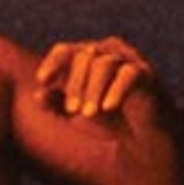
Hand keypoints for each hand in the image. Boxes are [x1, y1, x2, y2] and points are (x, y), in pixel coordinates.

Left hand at [35, 37, 158, 118]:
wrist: (144, 134)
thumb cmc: (107, 117)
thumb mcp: (77, 112)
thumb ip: (56, 104)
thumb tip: (37, 98)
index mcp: (87, 55)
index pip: (65, 51)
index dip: (52, 63)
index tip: (41, 81)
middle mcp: (107, 50)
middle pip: (83, 57)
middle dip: (75, 85)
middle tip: (71, 111)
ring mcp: (128, 59)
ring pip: (104, 64)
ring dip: (93, 90)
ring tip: (87, 115)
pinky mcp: (146, 73)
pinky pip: (129, 74)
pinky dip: (116, 90)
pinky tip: (108, 108)